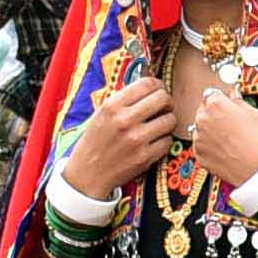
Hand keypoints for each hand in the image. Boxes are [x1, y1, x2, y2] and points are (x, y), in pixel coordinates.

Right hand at [57, 64, 176, 200]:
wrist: (88, 173)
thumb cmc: (96, 141)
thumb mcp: (102, 114)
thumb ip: (124, 99)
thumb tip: (151, 86)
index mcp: (112, 106)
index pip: (147, 84)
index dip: (158, 85)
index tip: (159, 90)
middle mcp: (124, 120)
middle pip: (163, 99)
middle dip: (167, 102)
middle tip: (163, 107)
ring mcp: (136, 139)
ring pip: (170, 120)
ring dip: (167, 121)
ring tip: (158, 125)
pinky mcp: (145, 157)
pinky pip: (168, 140)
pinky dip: (164, 140)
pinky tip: (154, 141)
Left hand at [183, 77, 257, 189]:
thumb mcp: (255, 114)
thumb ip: (239, 101)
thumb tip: (233, 96)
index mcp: (215, 104)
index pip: (212, 94)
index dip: (221, 100)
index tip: (226, 105)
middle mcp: (202, 119)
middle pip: (203, 110)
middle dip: (213, 114)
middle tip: (228, 123)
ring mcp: (198, 138)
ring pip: (200, 128)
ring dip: (209, 130)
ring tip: (227, 138)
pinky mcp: (198, 154)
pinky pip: (201, 145)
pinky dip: (209, 146)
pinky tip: (224, 149)